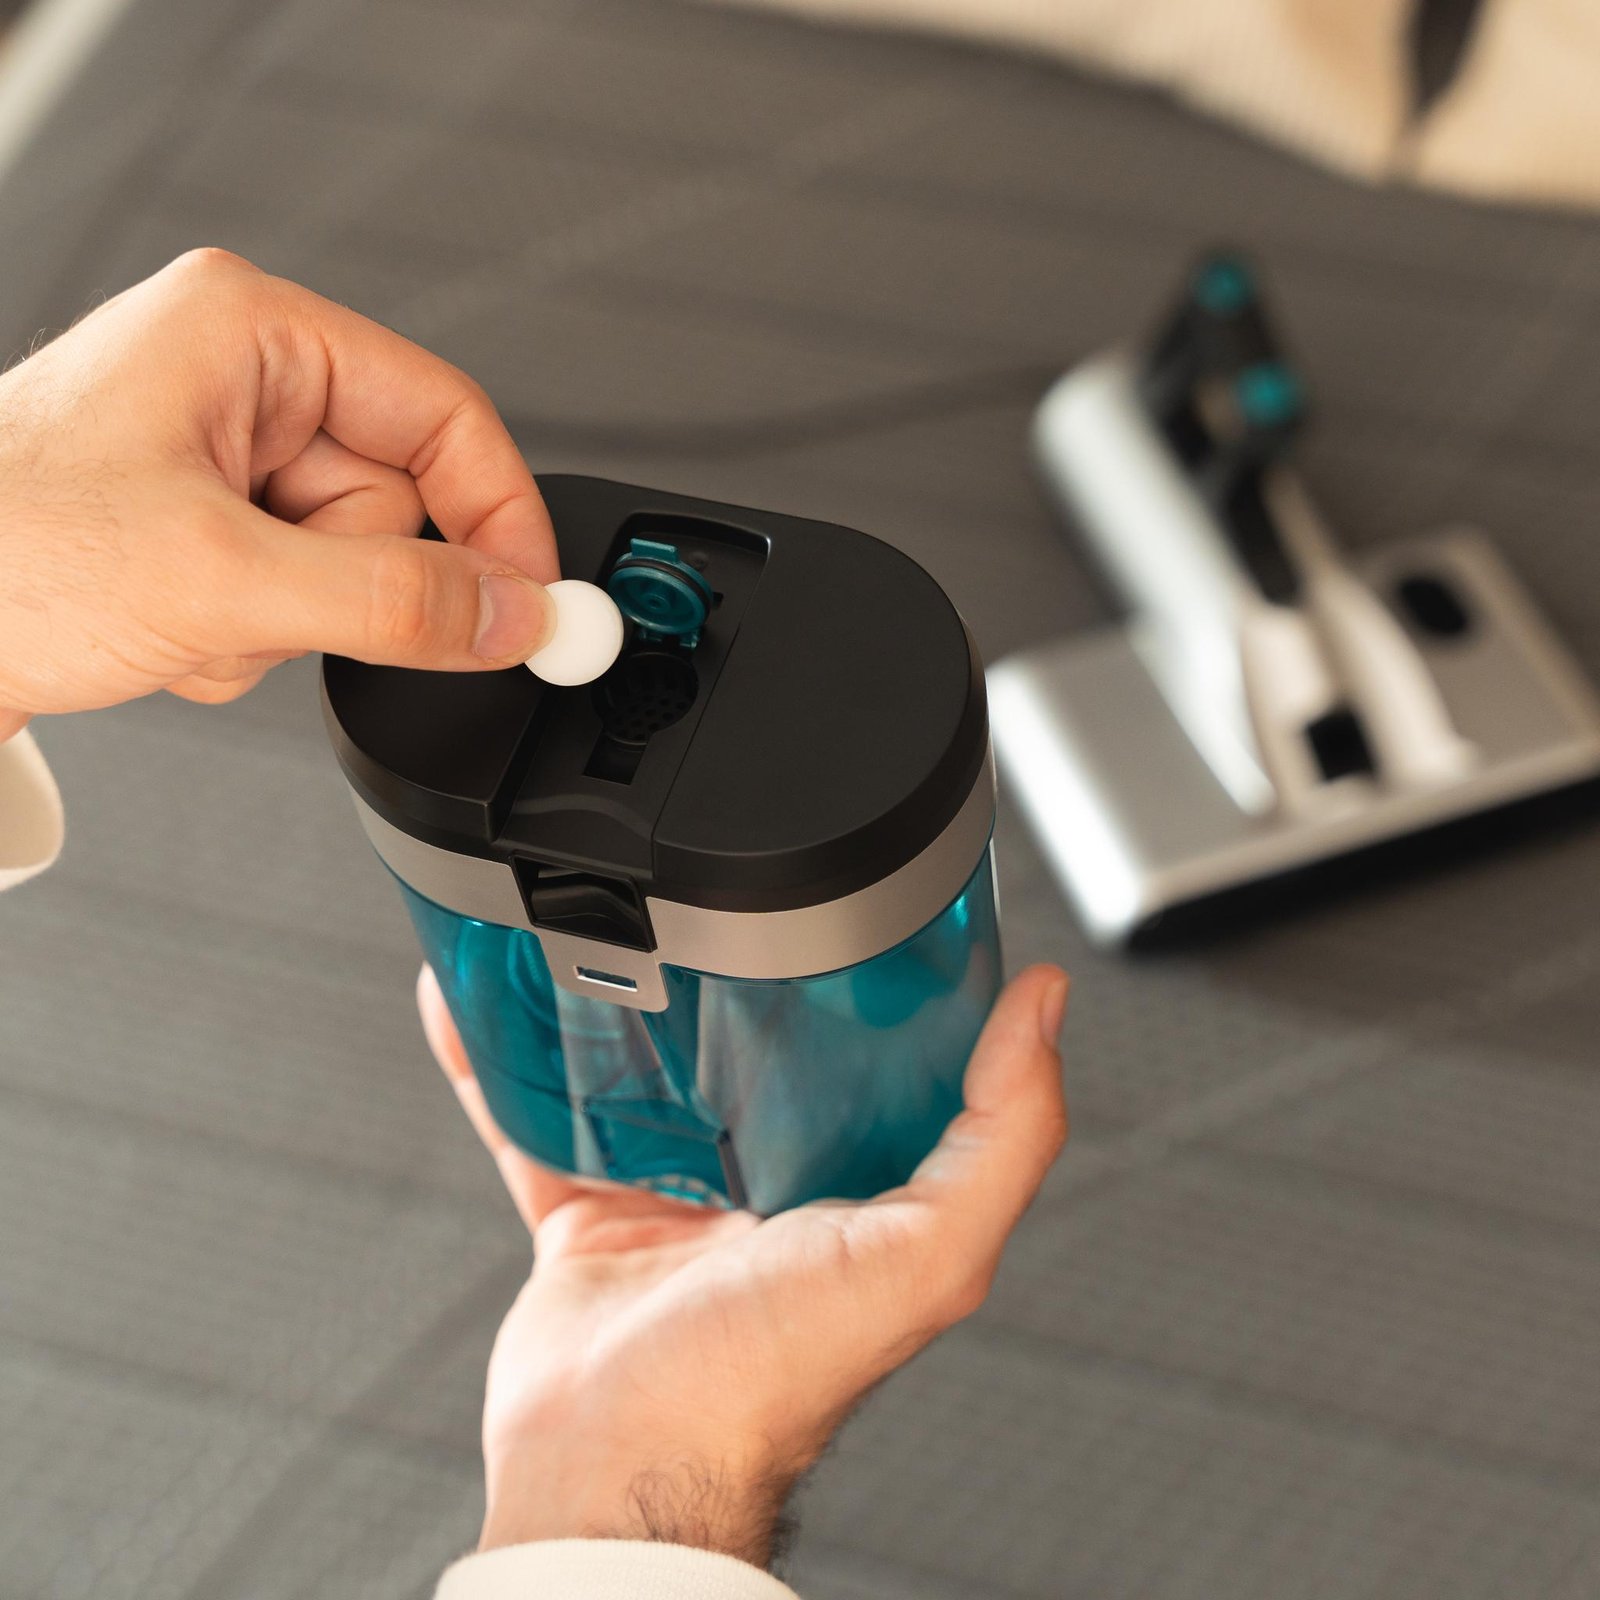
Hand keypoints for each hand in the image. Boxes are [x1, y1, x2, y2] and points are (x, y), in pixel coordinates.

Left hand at [0, 249, 557, 740]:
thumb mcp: (219, 578)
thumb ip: (391, 602)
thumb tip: (513, 615)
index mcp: (251, 334)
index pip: (445, 413)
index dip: (501, 516)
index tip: (534, 603)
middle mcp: (242, 384)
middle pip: (399, 505)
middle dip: (342, 584)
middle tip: (264, 604)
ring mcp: (222, 460)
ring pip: (352, 566)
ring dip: (286, 621)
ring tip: (191, 614)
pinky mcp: (206, 527)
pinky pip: (300, 598)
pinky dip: (248, 638)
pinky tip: (170, 626)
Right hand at [417, 961, 1068, 1570]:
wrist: (618, 1461)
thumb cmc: (766, 1380)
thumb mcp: (926, 1253)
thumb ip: (1005, 1135)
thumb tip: (1047, 1007)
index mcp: (859, 1187)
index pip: (886, 1063)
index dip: (882, 985)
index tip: (868, 902)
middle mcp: (770, 1185)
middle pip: (755, 1053)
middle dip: (737, 975)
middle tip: (716, 892)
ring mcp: (672, 1193)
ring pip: (642, 1070)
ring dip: (617, 1001)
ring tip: (598, 919)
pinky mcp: (586, 1209)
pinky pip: (536, 1115)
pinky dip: (502, 1058)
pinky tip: (473, 996)